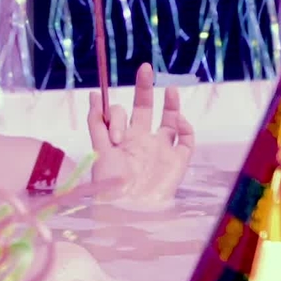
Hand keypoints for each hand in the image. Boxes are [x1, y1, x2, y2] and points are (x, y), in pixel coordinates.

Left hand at [88, 64, 194, 204]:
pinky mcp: (178, 161)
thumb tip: (93, 93)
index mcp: (120, 138)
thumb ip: (97, 122)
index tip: (117, 134)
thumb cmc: (111, 186)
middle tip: (145, 68)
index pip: (119, 113)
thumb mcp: (99, 150)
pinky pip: (187, 139)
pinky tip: (178, 122)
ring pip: (169, 120)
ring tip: (169, 89)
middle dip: (144, 87)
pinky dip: (185, 127)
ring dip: (171, 104)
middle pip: (145, 107)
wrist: (129, 213)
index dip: (115, 115)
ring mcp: (161, 149)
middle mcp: (141, 141)